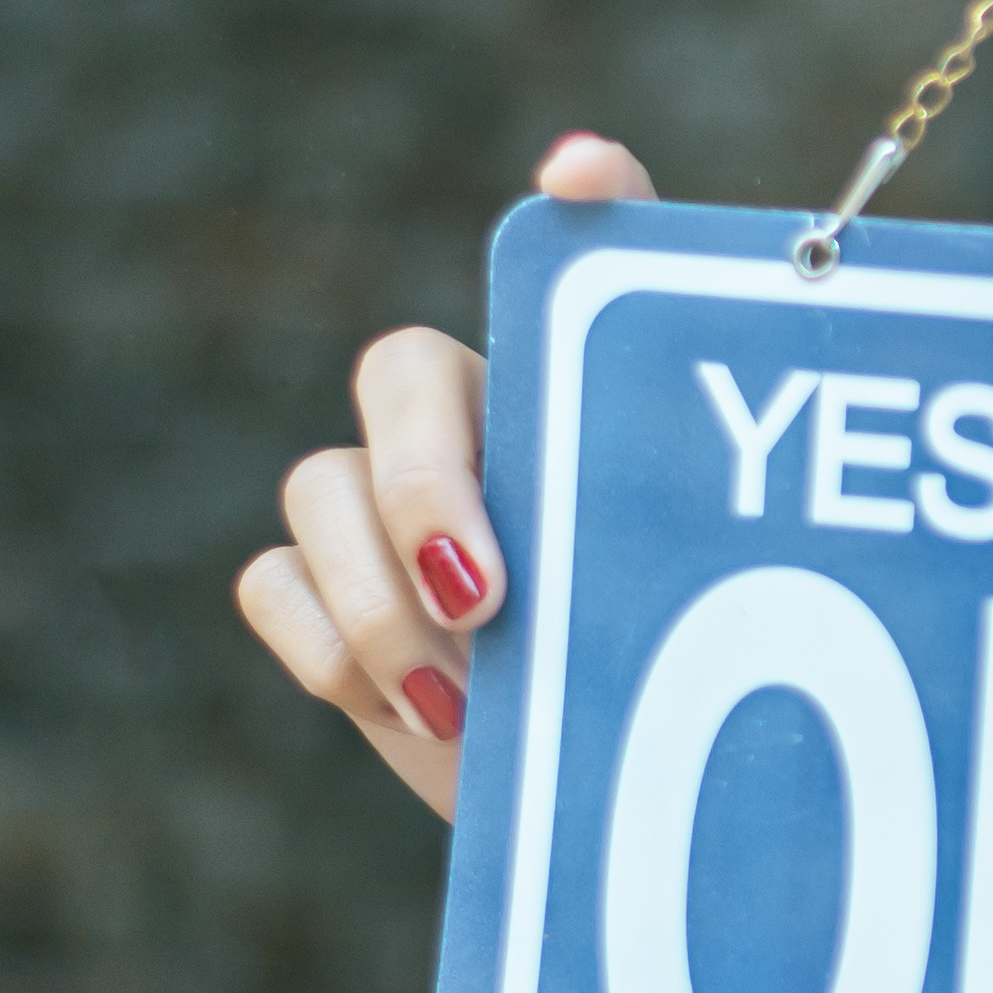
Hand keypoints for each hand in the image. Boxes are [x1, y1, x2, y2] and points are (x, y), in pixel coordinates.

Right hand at [236, 133, 654, 819]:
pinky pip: (272, 582)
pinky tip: (433, 716)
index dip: (589, 191)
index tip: (584, 177)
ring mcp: (386, 510)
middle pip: (401, 372)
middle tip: (488, 594)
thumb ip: (721, 506)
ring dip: (386, 602)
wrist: (614, 816)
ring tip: (476, 699)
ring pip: (318, 485)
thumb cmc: (667, 702)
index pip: (581, 256)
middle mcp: (476, 426)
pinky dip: (338, 650)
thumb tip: (720, 337)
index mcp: (580, 395)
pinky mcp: (324, 599)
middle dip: (428, 477)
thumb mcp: (717, 608)